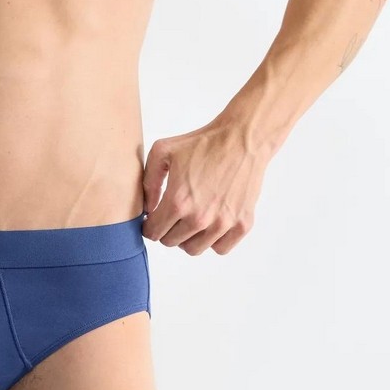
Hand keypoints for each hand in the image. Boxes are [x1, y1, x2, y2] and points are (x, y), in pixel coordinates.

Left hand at [141, 118, 267, 254]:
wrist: (241, 139)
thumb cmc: (202, 143)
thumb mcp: (163, 151)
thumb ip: (148, 181)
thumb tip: (147, 208)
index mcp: (178, 201)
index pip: (153, 232)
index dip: (149, 225)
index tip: (153, 219)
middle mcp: (200, 217)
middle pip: (171, 242)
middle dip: (167, 230)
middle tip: (172, 215)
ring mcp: (223, 223)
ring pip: (194, 249)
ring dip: (188, 237)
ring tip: (190, 219)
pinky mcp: (242, 224)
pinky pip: (220, 248)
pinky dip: (213, 240)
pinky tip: (210, 223)